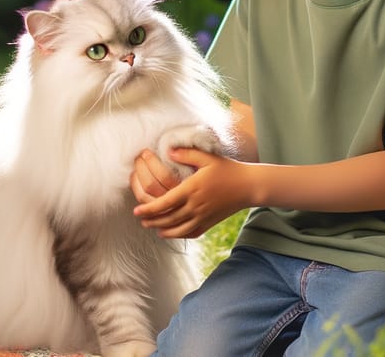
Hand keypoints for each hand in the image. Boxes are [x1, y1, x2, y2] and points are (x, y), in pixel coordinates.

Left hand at [132, 148, 252, 238]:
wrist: (248, 186)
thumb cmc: (227, 169)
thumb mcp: (207, 157)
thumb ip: (187, 153)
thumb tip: (169, 150)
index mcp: (192, 189)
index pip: (165, 202)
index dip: (149, 208)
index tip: (136, 211)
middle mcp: (195, 206)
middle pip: (168, 218)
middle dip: (151, 219)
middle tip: (140, 218)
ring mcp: (203, 216)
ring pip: (177, 229)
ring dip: (161, 228)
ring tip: (150, 226)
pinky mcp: (209, 223)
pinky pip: (190, 233)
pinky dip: (177, 235)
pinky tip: (169, 233)